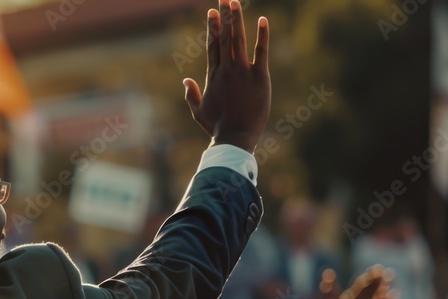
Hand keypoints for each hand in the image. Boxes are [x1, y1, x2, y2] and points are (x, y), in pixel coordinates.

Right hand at [183, 0, 270, 152]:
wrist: (234, 137)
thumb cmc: (216, 127)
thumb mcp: (198, 111)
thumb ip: (190, 94)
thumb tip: (185, 80)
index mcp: (213, 76)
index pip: (213, 45)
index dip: (213, 27)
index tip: (212, 12)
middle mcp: (227, 69)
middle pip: (225, 37)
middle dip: (225, 16)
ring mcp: (243, 72)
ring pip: (239, 39)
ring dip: (237, 19)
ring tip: (235, 2)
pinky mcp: (260, 77)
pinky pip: (261, 51)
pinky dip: (262, 35)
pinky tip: (262, 20)